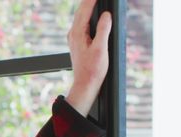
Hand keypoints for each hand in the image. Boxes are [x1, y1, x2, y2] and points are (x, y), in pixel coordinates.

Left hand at [65, 0, 112, 114]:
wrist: (85, 84)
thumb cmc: (93, 70)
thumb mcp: (101, 49)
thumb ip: (104, 30)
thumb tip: (107, 15)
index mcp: (78, 33)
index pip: (85, 9)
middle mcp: (73, 33)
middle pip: (81, 10)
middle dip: (89, 1)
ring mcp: (74, 37)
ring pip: (80, 16)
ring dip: (87, 6)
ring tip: (94, 1)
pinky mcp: (77, 42)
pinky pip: (81, 23)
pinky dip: (86, 15)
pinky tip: (91, 15)